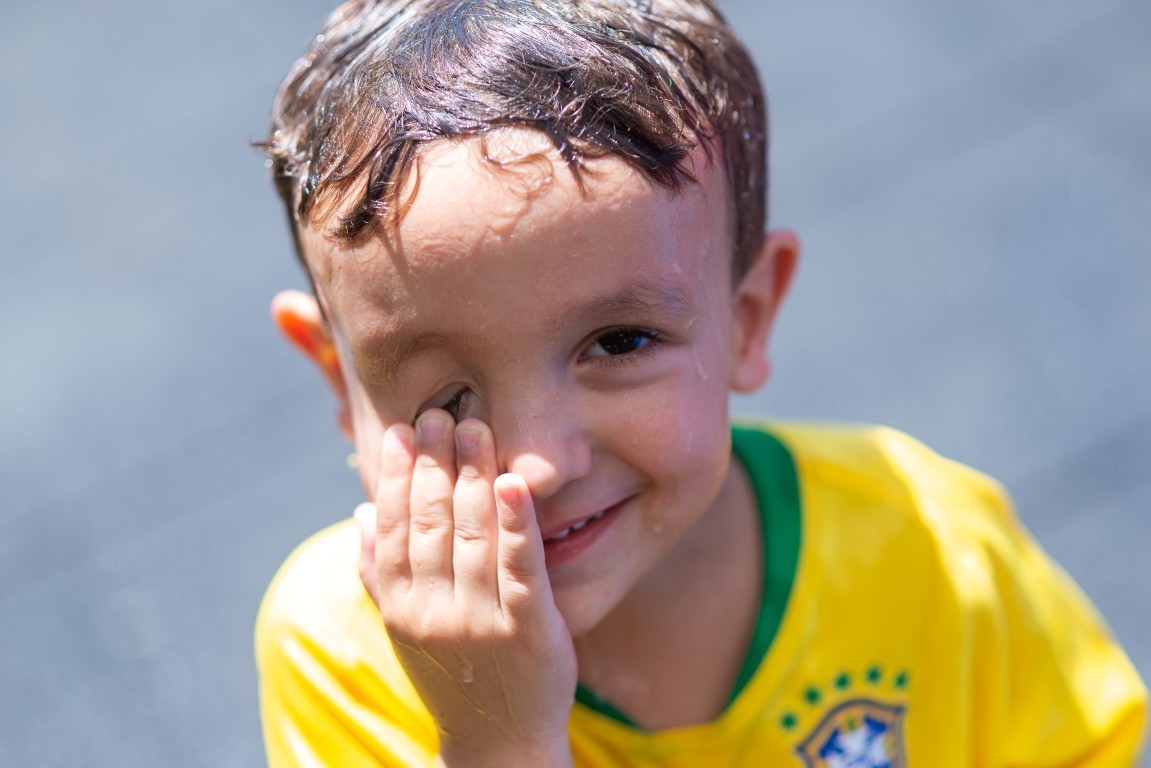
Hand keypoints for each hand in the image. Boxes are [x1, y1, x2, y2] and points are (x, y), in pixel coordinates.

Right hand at [355, 411, 576, 766]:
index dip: (397, 475)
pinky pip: (520, 566)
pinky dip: (517, 523)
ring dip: (471, 474)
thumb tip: (361, 514)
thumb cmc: (453, 675)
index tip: (403, 431)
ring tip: (476, 428)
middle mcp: (431, 611)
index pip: (392, 527)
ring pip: (471, 533)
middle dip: (434, 462)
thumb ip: (379, 573)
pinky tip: (514, 482)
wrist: (498, 742)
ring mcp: (479, 619)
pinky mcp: (527, 627)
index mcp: (399, 605)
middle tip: (442, 413)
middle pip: (430, 521)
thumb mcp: (405, 628)